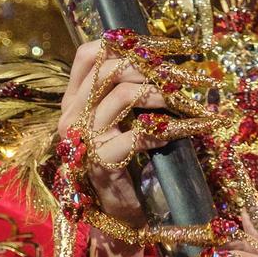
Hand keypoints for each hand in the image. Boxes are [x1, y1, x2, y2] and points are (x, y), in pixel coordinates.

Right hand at [57, 40, 171, 229]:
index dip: (125, 45)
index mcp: (72, 101)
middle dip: (150, 67)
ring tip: (183, 101)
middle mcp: (71, 116)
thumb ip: (126, 92)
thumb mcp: (121, 119)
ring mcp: (83, 138)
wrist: (119, 212)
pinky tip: (187, 129)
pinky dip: (170, 127)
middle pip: (108, 68)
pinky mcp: (103, 160)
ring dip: (160, 93)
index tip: (159, 48)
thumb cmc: (126, 162)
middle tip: (180, 76)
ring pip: (122, 93)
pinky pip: (139, 132)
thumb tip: (160, 59)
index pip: (88, 54)